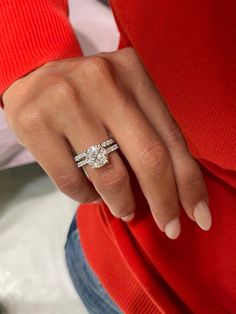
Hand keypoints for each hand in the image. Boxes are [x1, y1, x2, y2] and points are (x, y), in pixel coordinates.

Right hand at [2, 47, 211, 238]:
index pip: (171, 137)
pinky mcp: (36, 124)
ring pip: (109, 175)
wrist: (32, 77)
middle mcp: (102, 82)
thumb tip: (172, 188)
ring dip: (122, 203)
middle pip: (149, 157)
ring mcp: (66, 102)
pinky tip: (91, 193)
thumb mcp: (123, 99)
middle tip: (170, 226)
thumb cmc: (88, 95)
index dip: (189, 182)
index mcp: (132, 73)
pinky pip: (71, 182)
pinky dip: (86, 197)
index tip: (199, 215)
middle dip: (164, 201)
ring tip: (124, 209)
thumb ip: (147, 132)